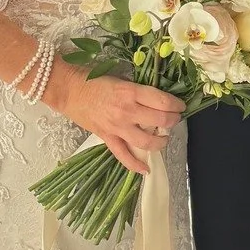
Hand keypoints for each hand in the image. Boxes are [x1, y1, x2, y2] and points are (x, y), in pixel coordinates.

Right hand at [50, 66, 183, 175]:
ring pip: (147, 141)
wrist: (68, 90)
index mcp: (131, 92)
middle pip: (161, 121)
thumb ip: (139, 91)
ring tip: (164, 138)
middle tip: (174, 119)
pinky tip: (146, 169)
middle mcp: (127, 111)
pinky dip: (135, 165)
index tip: (180, 106)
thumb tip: (157, 100)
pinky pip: (124, 156)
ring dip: (161, 142)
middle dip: (173, 121)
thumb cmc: (93, 80)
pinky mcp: (107, 138)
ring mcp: (117, 127)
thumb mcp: (121, 79)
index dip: (177, 105)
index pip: (163, 101)